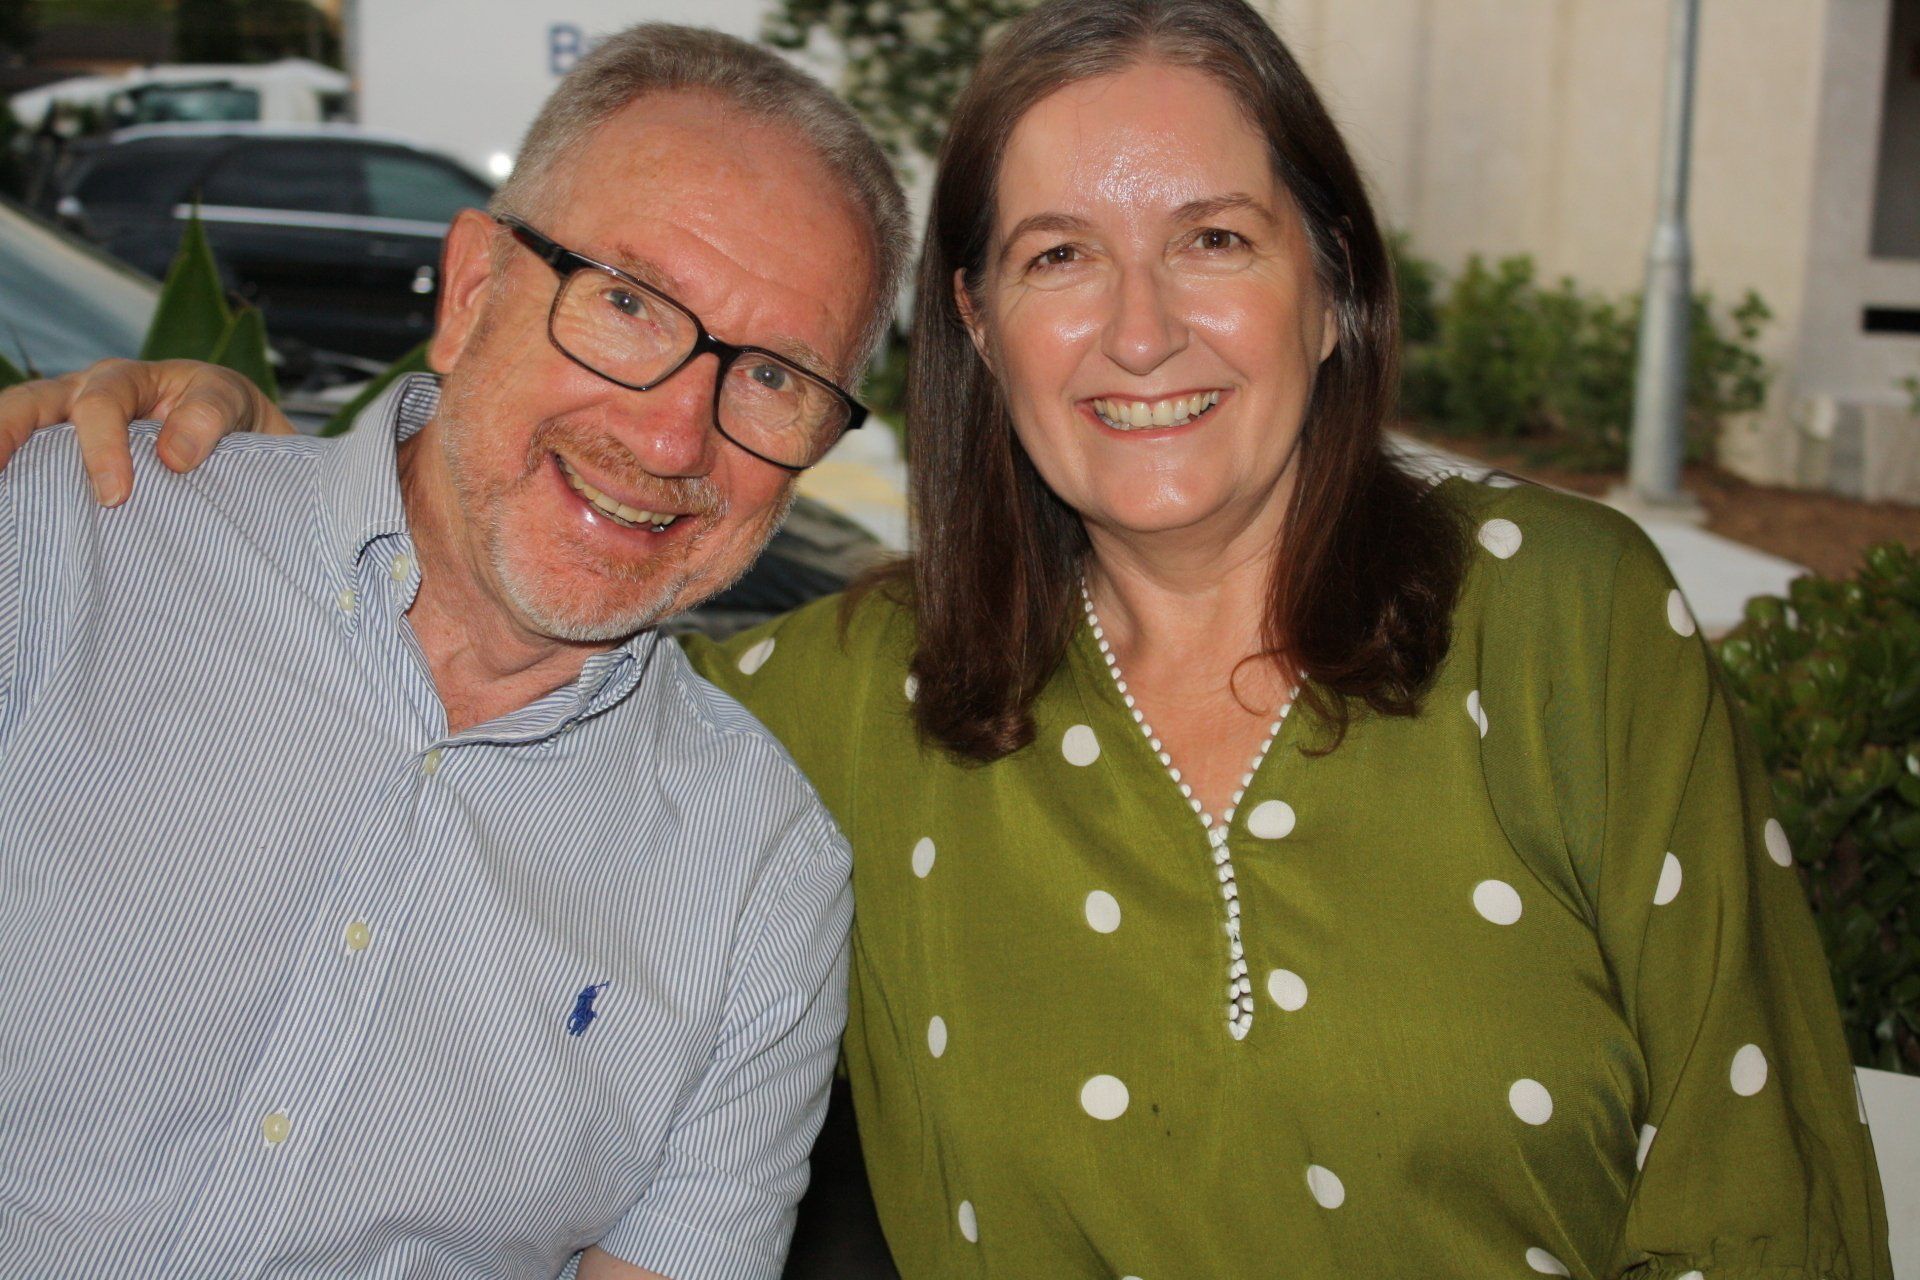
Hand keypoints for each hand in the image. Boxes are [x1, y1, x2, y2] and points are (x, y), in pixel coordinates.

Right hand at [0, 358, 292, 505]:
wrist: (238, 434)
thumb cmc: (228, 414)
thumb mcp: (231, 401)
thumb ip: (209, 417)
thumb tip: (174, 456)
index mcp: (126, 380)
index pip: (100, 405)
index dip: (103, 448)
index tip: (115, 495)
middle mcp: (85, 396)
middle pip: (30, 405)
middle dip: (6, 432)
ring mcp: (69, 428)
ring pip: (22, 427)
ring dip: (2, 450)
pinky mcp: (66, 461)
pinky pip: (32, 467)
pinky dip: (18, 483)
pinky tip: (12, 513)